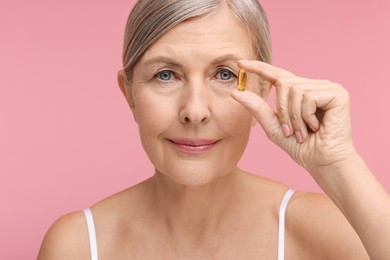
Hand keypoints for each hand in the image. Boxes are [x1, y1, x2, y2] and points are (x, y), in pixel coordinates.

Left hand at [231, 60, 356, 174]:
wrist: (322, 162)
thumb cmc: (301, 147)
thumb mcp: (273, 126)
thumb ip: (257, 108)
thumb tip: (235, 92)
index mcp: (300, 92)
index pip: (277, 74)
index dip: (259, 68)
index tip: (240, 63)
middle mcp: (314, 86)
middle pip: (283, 82)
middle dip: (282, 110)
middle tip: (289, 131)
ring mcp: (328, 87)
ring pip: (295, 90)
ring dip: (294, 116)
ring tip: (303, 132)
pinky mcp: (338, 93)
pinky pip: (309, 96)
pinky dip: (306, 116)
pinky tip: (316, 127)